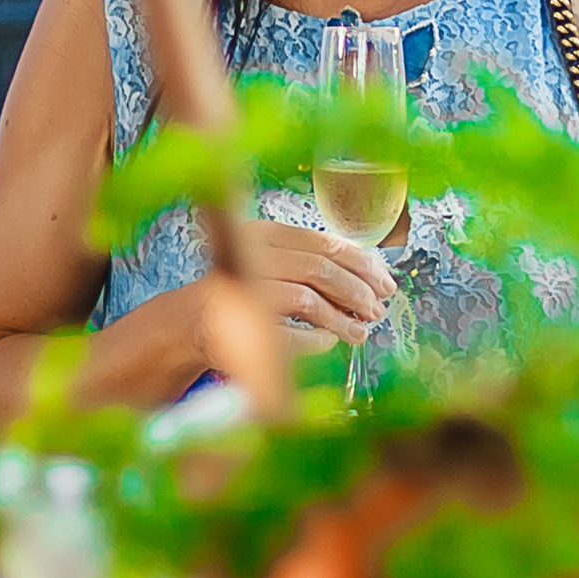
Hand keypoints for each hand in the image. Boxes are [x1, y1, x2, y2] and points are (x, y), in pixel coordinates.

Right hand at [239, 219, 392, 348]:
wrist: (192, 322)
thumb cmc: (247, 292)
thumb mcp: (282, 267)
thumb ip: (319, 265)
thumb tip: (377, 280)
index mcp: (268, 234)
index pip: (328, 244)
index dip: (364, 265)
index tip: (387, 284)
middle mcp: (254, 253)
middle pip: (322, 269)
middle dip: (357, 292)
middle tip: (378, 311)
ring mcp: (244, 285)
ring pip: (307, 298)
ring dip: (341, 319)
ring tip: (360, 333)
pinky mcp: (239, 319)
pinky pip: (288, 329)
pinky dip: (314, 338)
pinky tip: (328, 343)